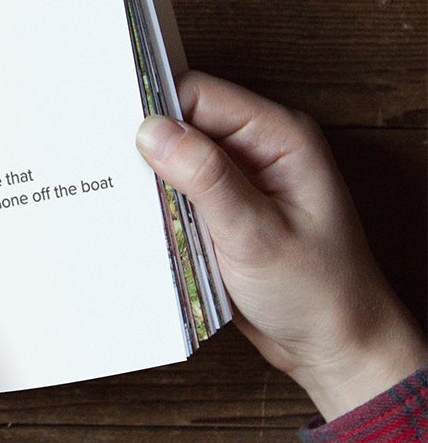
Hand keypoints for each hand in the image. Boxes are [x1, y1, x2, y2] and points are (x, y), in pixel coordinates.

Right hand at [136, 72, 424, 419]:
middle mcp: (258, 150)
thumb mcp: (256, 233)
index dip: (156, 109)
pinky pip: (176, 193)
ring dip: (149, 179)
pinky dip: (155, 204)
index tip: (115, 134)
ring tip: (120, 198)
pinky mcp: (220, 211)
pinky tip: (139, 220)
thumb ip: (206, 179)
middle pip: (183, 122)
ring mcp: (238, 181)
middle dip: (147, 145)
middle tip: (110, 169)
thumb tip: (152, 131)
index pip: (201, 95)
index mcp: (280, 137)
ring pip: (174, 159)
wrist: (332, 346)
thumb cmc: (317, 292)